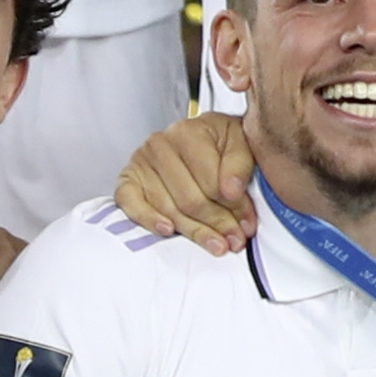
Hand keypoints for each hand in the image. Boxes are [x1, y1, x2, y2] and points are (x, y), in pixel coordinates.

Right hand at [111, 110, 259, 255]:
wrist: (201, 135)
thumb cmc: (220, 140)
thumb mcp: (240, 141)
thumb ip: (239, 165)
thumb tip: (231, 192)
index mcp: (188, 132)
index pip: (210, 181)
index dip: (233, 207)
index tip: (248, 224)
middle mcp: (159, 145)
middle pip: (190, 199)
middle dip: (217, 224)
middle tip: (235, 240)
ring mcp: (140, 164)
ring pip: (168, 209)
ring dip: (195, 231)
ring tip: (217, 245)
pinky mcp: (127, 182)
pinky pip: (131, 206)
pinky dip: (149, 220)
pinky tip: (168, 231)